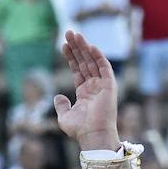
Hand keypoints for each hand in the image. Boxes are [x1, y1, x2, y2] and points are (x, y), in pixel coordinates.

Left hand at [53, 30, 118, 150]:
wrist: (93, 135)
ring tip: (75, 34)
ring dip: (84, 48)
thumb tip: (58, 96)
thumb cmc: (80, 129)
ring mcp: (102, 85)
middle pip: (84, 62)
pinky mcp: (109, 85)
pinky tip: (90, 46)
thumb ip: (61, 105)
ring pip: (92, 61)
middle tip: (69, 32)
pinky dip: (98, 56)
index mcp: (84, 93)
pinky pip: (104, 67)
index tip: (64, 45)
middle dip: (77, 47)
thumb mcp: (64, 117)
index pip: (77, 70)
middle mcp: (94, 87)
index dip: (71, 57)